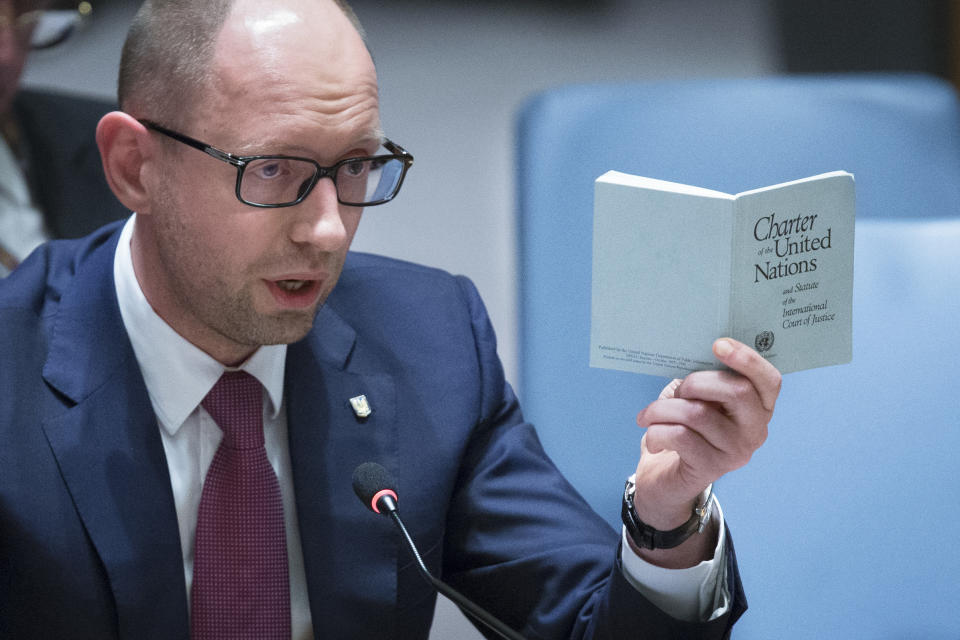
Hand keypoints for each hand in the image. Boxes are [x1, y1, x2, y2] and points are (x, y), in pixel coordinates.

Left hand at [630, 338, 780, 564]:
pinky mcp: (712, 468)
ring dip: (663, 409)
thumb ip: (704, 382)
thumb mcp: (697, 401)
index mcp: (758, 408)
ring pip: (698, 413)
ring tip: (649, 415)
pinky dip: (657, 432)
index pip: (769, 381)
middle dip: (696, 382)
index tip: (717, 344)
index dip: (747, 359)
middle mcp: (755, 431)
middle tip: (675, 392)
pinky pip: (680, 436)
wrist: (666, 480)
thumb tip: (690, 354)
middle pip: (737, 391)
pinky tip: (652, 438)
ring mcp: (736, 452)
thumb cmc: (684, 430)